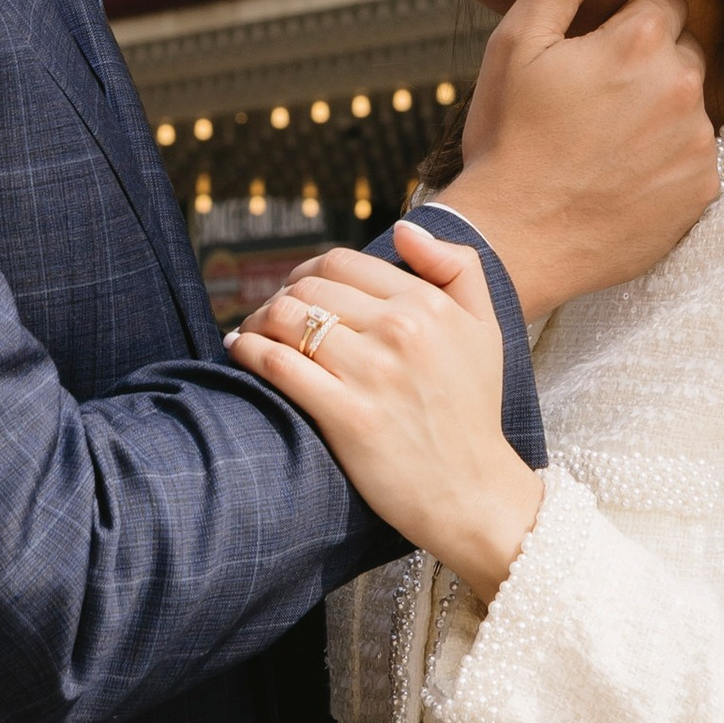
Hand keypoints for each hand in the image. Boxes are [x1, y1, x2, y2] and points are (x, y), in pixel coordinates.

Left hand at [228, 223, 544, 602]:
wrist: (473, 494)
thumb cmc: (473, 409)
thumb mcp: (485, 328)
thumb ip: (458, 266)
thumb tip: (403, 228)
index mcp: (428, 305)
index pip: (342, 263)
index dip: (308, 272)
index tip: (297, 291)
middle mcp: (401, 331)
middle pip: (308, 288)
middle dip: (279, 296)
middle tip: (267, 316)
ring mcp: (372, 374)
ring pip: (287, 319)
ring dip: (256, 320)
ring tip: (249, 333)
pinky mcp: (346, 417)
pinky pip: (277, 365)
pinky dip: (247, 350)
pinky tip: (238, 351)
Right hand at [438, 0, 716, 313]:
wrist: (513, 240)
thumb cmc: (507, 139)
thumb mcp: (517, 43)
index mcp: (641, 41)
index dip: (623, 18)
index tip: (591, 51)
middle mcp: (683, 87)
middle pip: (681, 48)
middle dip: (645, 60)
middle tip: (591, 97)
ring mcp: (697, 142)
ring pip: (687, 102)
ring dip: (656, 110)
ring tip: (601, 141)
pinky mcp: (701, 189)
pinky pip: (693, 153)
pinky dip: (665, 157)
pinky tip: (620, 173)